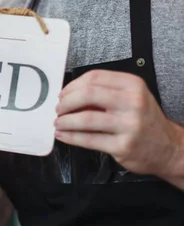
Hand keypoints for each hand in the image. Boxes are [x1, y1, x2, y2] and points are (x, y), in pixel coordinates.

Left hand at [54, 70, 180, 175]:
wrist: (168, 147)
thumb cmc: (142, 120)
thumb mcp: (131, 98)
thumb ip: (104, 93)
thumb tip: (69, 95)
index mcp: (133, 85)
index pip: (95, 78)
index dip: (72, 86)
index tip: (63, 94)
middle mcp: (133, 102)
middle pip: (88, 95)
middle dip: (66, 102)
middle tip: (58, 109)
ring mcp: (129, 125)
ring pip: (86, 119)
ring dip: (65, 121)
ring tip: (58, 123)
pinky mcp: (123, 146)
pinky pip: (89, 140)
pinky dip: (70, 137)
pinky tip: (62, 135)